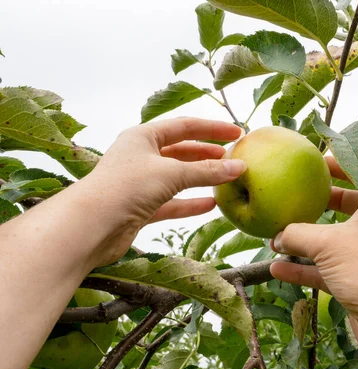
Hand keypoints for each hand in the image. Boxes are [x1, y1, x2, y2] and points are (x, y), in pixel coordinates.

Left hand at [79, 117, 245, 265]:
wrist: (92, 226)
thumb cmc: (126, 187)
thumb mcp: (171, 173)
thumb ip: (206, 172)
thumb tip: (239, 167)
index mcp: (143, 137)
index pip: (185, 126)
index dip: (212, 129)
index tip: (237, 133)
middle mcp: (141, 156)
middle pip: (182, 151)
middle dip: (208, 155)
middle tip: (234, 157)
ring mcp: (141, 183)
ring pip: (178, 178)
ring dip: (202, 179)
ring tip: (226, 179)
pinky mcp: (141, 207)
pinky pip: (172, 202)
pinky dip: (191, 203)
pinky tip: (211, 205)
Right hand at [270, 158, 357, 367]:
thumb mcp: (328, 242)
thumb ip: (297, 234)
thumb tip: (276, 236)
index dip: (344, 165)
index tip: (319, 163)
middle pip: (346, 208)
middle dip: (320, 203)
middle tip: (295, 196)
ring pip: (330, 242)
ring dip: (304, 241)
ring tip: (277, 235)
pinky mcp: (354, 282)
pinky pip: (323, 271)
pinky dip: (302, 269)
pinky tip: (277, 268)